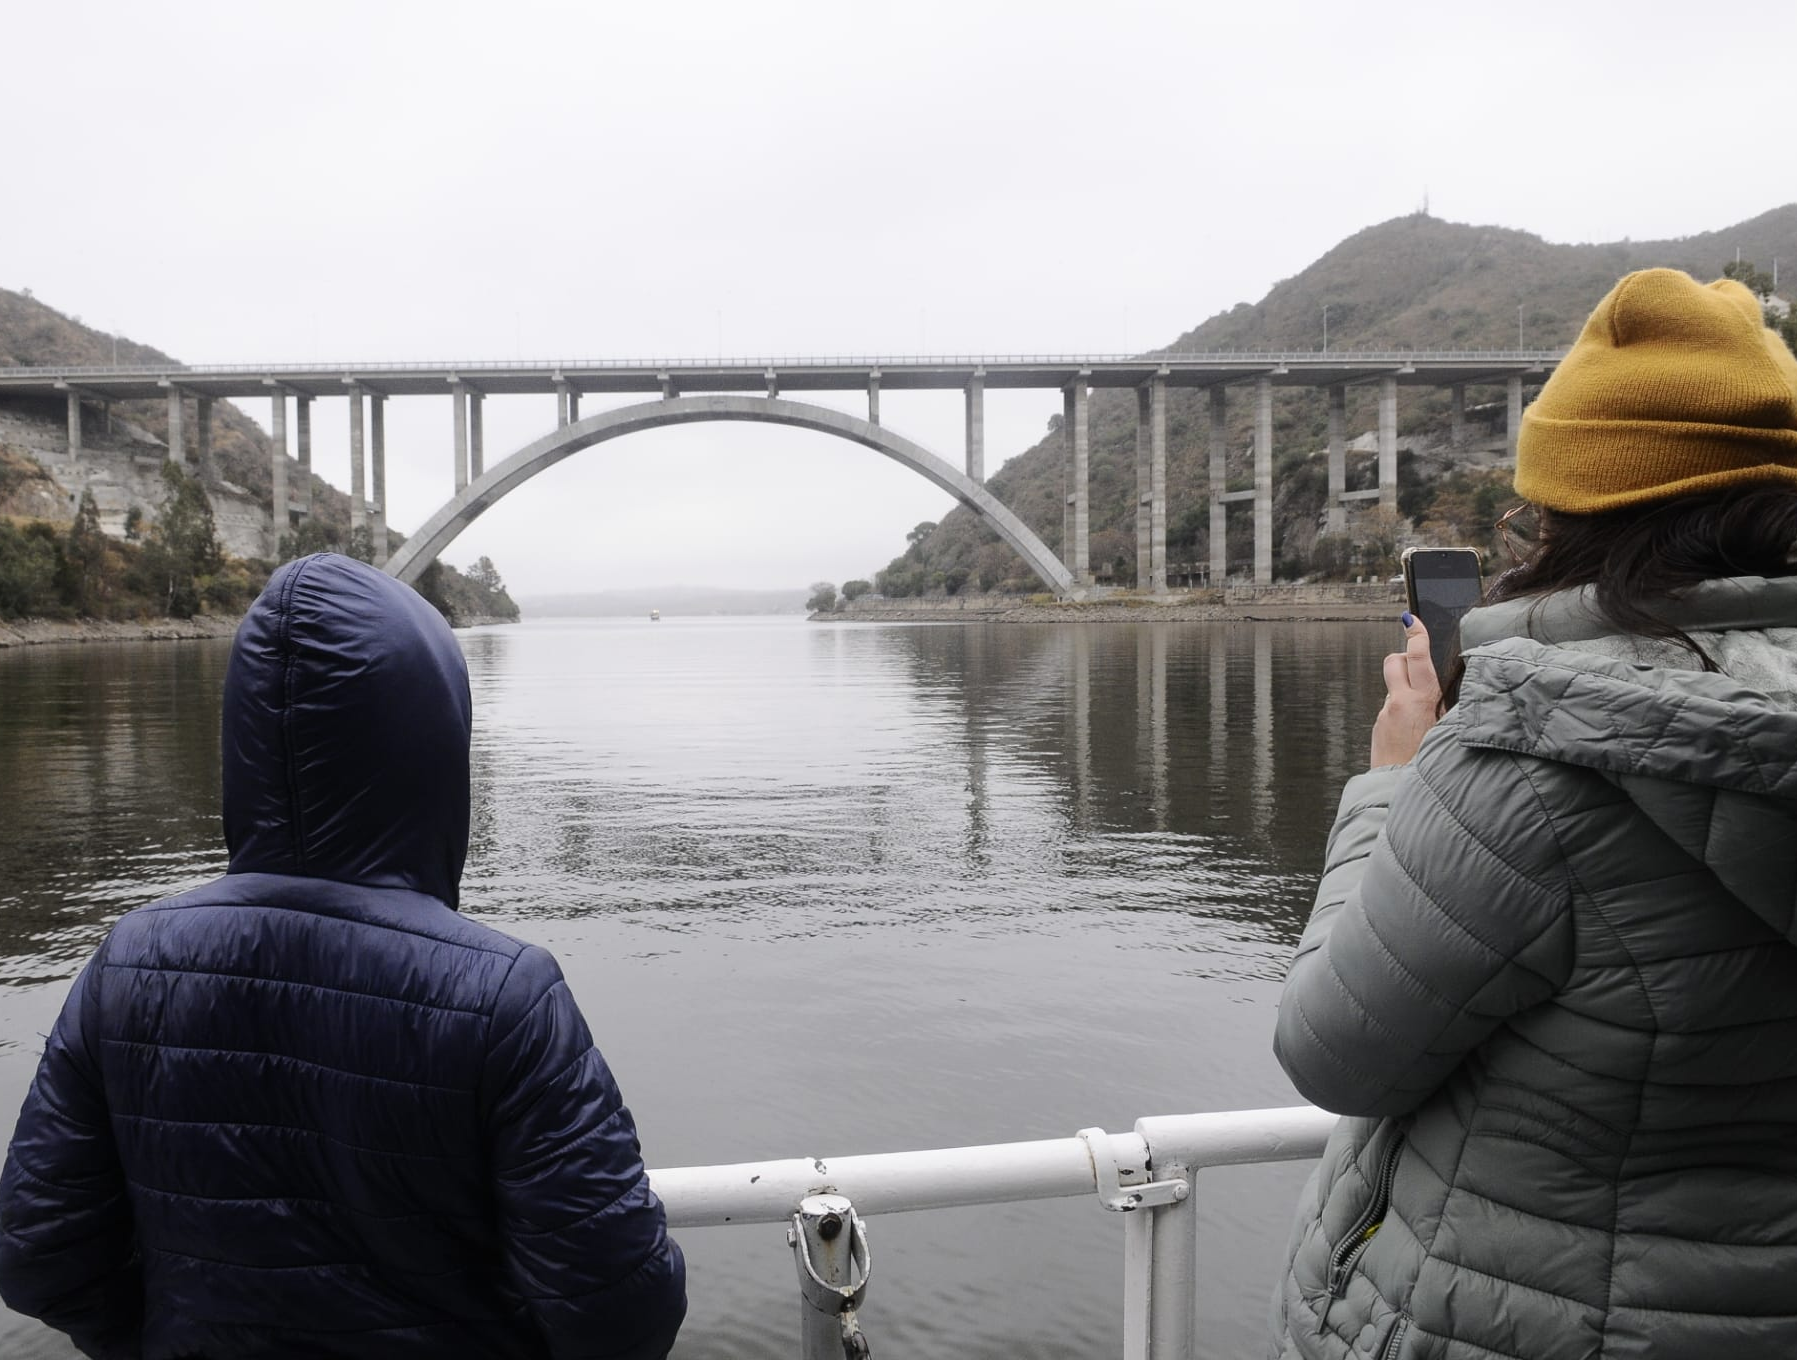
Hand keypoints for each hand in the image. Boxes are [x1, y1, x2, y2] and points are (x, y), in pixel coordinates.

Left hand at [1370, 614, 1440, 767]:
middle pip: (1395, 661)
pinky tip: (1414, 733)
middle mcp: (1396, 705)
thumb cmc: (1428, 767)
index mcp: (1419, 702)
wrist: (1395, 794)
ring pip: (1395, 689)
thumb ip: (1448, 708)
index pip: (1417, 658)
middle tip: (1420, 669)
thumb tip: (1447, 692)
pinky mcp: (1377, 728)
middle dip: (1406, 658)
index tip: (1411, 618)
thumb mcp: (1447, 732)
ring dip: (1407, 692)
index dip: (1416, 635)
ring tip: (1425, 718)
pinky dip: (1403, 713)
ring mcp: (1384, 716)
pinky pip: (1392, 710)